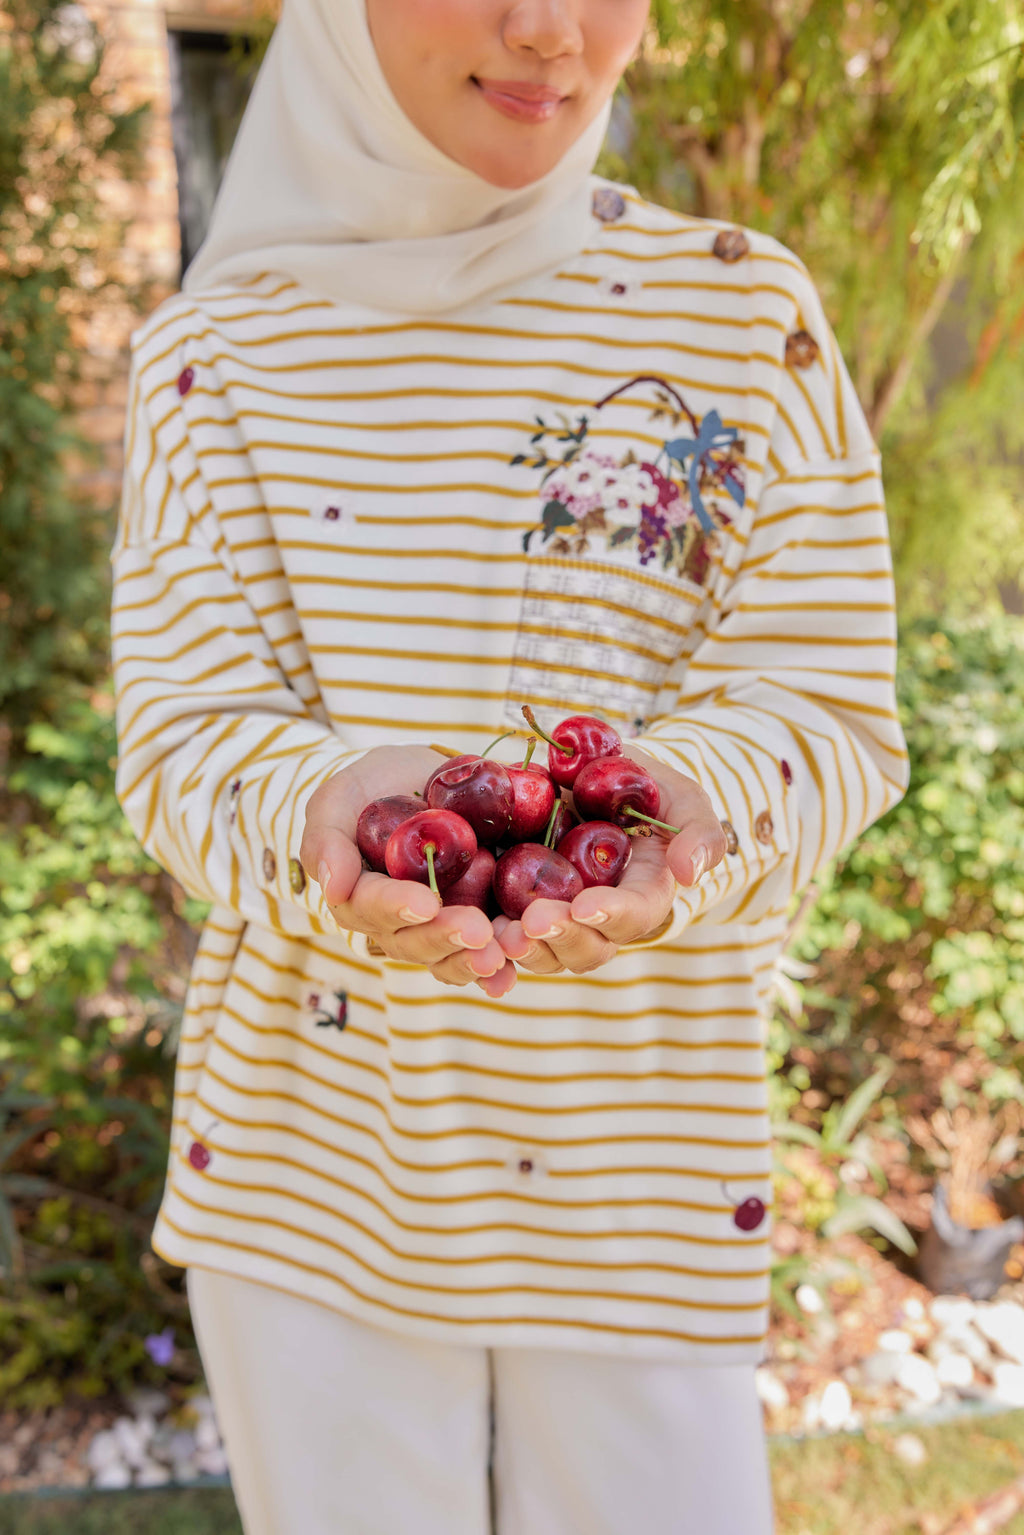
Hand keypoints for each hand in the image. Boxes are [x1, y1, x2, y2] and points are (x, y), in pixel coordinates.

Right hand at [299, 746, 516, 997]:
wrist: (422, 778)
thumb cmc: (371, 788)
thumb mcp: (339, 798)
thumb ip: (326, 838)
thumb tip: (332, 886)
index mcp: (359, 895)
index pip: (371, 906)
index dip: (396, 906)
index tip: (425, 903)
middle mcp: (396, 922)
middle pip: (414, 940)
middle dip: (444, 937)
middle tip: (476, 931)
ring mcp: (436, 926)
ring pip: (448, 956)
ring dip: (472, 961)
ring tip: (497, 958)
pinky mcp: (473, 921)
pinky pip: (481, 952)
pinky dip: (496, 970)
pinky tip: (510, 974)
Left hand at [495, 746, 725, 976]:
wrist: (586, 776)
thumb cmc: (642, 785)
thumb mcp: (679, 794)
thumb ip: (698, 829)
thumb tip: (691, 873)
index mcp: (644, 893)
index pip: (636, 914)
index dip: (612, 914)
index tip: (586, 906)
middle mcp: (602, 917)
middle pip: (589, 947)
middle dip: (561, 938)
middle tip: (533, 922)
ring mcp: (561, 917)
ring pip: (546, 953)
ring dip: (524, 949)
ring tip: (500, 933)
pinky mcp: (520, 910)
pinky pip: (508, 941)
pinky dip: (493, 948)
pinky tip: (477, 937)